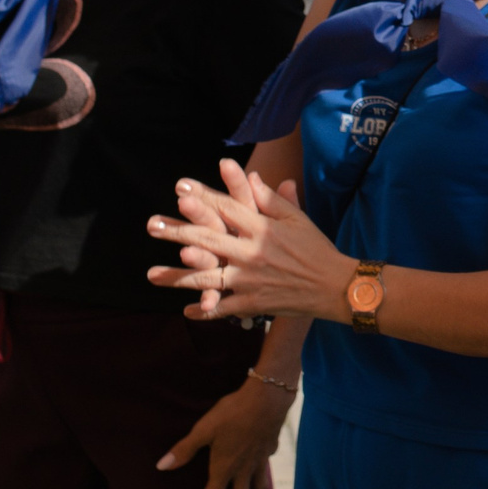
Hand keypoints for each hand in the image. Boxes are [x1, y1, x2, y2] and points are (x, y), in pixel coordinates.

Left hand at [145, 159, 348, 322]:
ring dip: (177, 276)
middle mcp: (252, 252)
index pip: (227, 208)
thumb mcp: (298, 219)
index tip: (179, 188)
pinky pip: (224, 308)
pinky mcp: (254, 303)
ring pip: (207, 277)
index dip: (202, 197)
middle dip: (177, 232)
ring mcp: (250, 279)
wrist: (335, 286)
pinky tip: (187, 311)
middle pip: (207, 239)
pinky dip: (205, 310)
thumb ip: (271, 199)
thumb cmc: (317, 248)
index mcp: (262, 228)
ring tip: (151, 275)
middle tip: (152, 226)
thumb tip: (251, 177)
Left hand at [158, 375, 291, 488]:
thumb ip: (185, 449)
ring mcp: (257, 462)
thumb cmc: (232, 412)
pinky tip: (263, 483)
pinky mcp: (268, 451)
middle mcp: (242, 471)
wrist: (267, 399)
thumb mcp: (204, 429)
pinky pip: (264, 474)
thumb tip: (162, 466)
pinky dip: (264, 484)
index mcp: (224, 468)